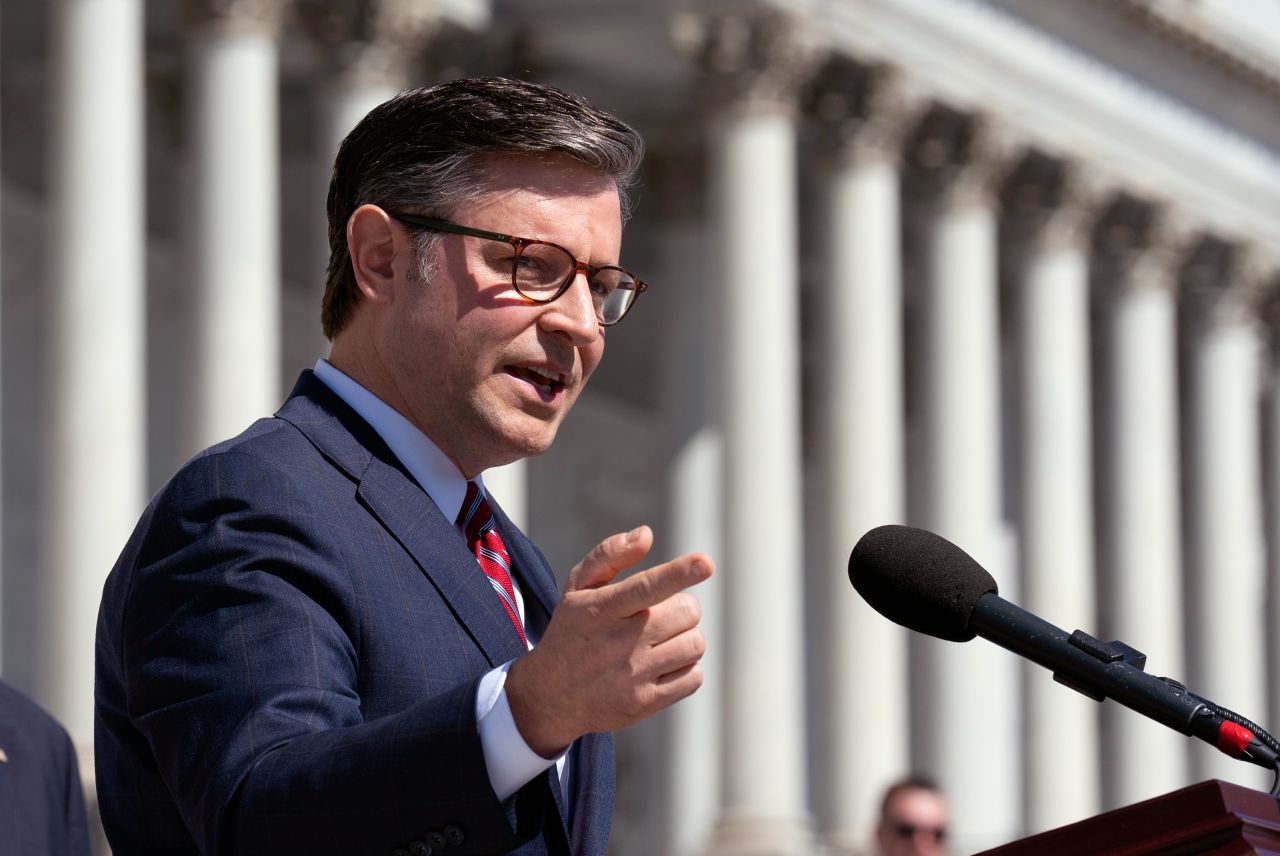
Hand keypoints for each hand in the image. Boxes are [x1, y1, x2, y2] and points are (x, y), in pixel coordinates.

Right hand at [505, 525, 712, 757]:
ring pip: (694, 644)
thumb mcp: (577, 587)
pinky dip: (686, 668)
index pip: (646, 587)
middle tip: (657, 616)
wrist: (550, 696)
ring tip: (659, 641)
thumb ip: (609, 555)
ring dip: (685, 638)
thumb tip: (646, 534)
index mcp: (601, 609)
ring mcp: (633, 675)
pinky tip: (662, 665)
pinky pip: (693, 677)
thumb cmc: (572, 630)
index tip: (705, 563)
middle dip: (680, 609)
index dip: (679, 573)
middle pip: (686, 612)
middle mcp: (619, 642)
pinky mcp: (645, 703)